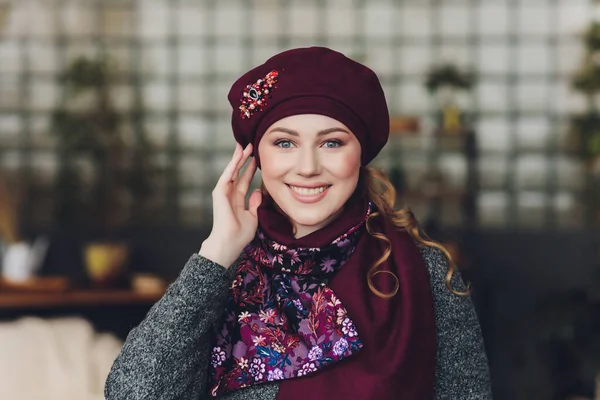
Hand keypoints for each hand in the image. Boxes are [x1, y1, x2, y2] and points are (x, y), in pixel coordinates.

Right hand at [199, 143, 261, 267]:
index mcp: (236, 200)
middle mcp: (229, 194)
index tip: (257, 158)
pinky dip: (233, 164)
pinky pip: (227, 174)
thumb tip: (257, 191)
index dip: (250, 169)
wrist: (229, 243)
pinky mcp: (219, 192)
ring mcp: (223, 192)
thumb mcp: (253, 217)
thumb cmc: (240, 235)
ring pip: (232, 170)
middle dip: (244, 159)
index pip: (244, 180)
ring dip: (238, 158)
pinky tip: (239, 154)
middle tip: (251, 145)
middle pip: (237, 172)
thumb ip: (255, 204)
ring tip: (245, 144)